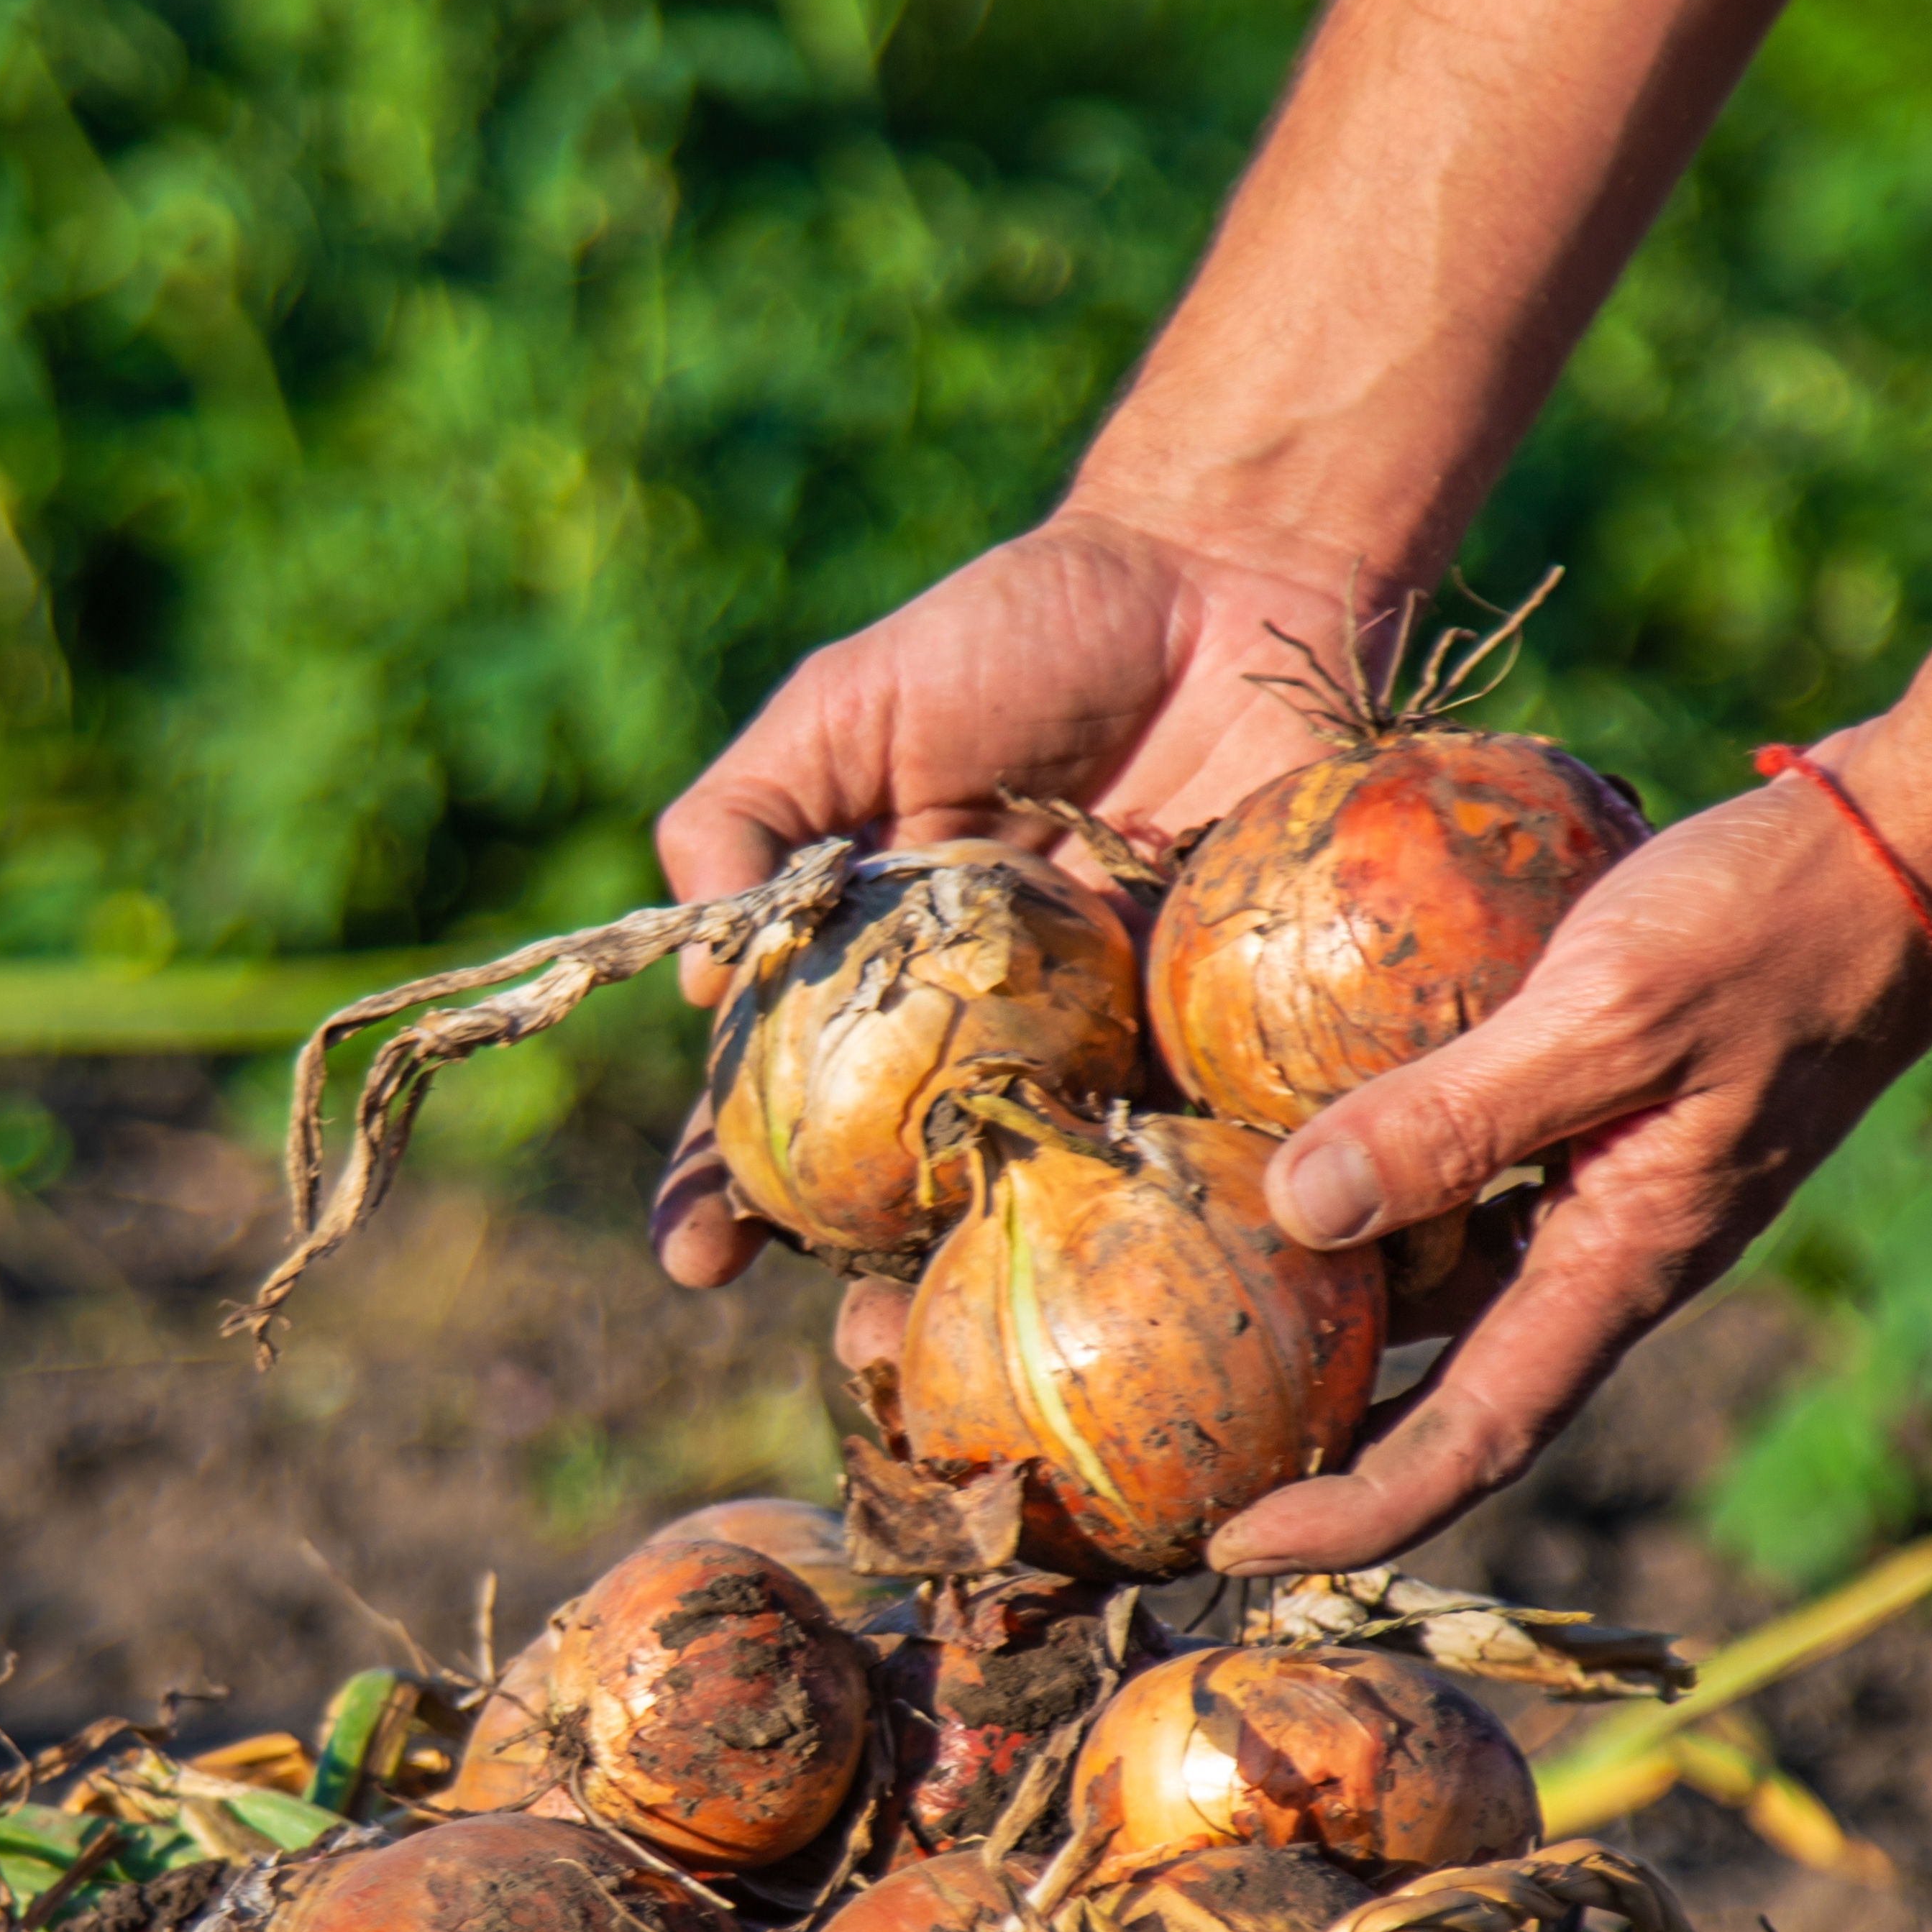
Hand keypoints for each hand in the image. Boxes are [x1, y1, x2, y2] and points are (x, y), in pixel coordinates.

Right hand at [648, 511, 1393, 1289]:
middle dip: (869, 1286)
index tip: (694, 1257)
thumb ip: (749, 812)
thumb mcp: (849, 700)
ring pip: (1052, 1206)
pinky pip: (1207, 1151)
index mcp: (879, 984)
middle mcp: (988, 1046)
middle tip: (863, 1352)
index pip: (780, 1110)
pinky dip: (1187, 1219)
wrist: (1234, 575)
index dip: (727, 1189)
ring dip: (1019, 1290)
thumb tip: (699, 966)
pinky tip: (1169, 1282)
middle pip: (910, 1198)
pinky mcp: (1238, 1045)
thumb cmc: (1027, 627)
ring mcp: (1114, 1057)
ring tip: (995, 1356)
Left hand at [1203, 742, 1931, 1573]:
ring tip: (1207, 1298)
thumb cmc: (1777, 923)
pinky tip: (1295, 1141)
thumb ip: (1458, 1116)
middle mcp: (1610, 1249)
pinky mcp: (1600, 1111)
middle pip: (1448, 1382)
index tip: (1233, 1546)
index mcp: (1625, 1265)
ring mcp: (1609, 1184)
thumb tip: (1298, 1209)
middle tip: (1188, 1442)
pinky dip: (1382, 1179)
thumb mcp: (1611, 1012)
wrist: (1909, 846)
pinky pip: (1467, 1175)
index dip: (1356, 1511)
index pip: (1475, 1440)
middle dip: (1326, 1427)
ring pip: (1448, 1277)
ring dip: (1342, 1298)